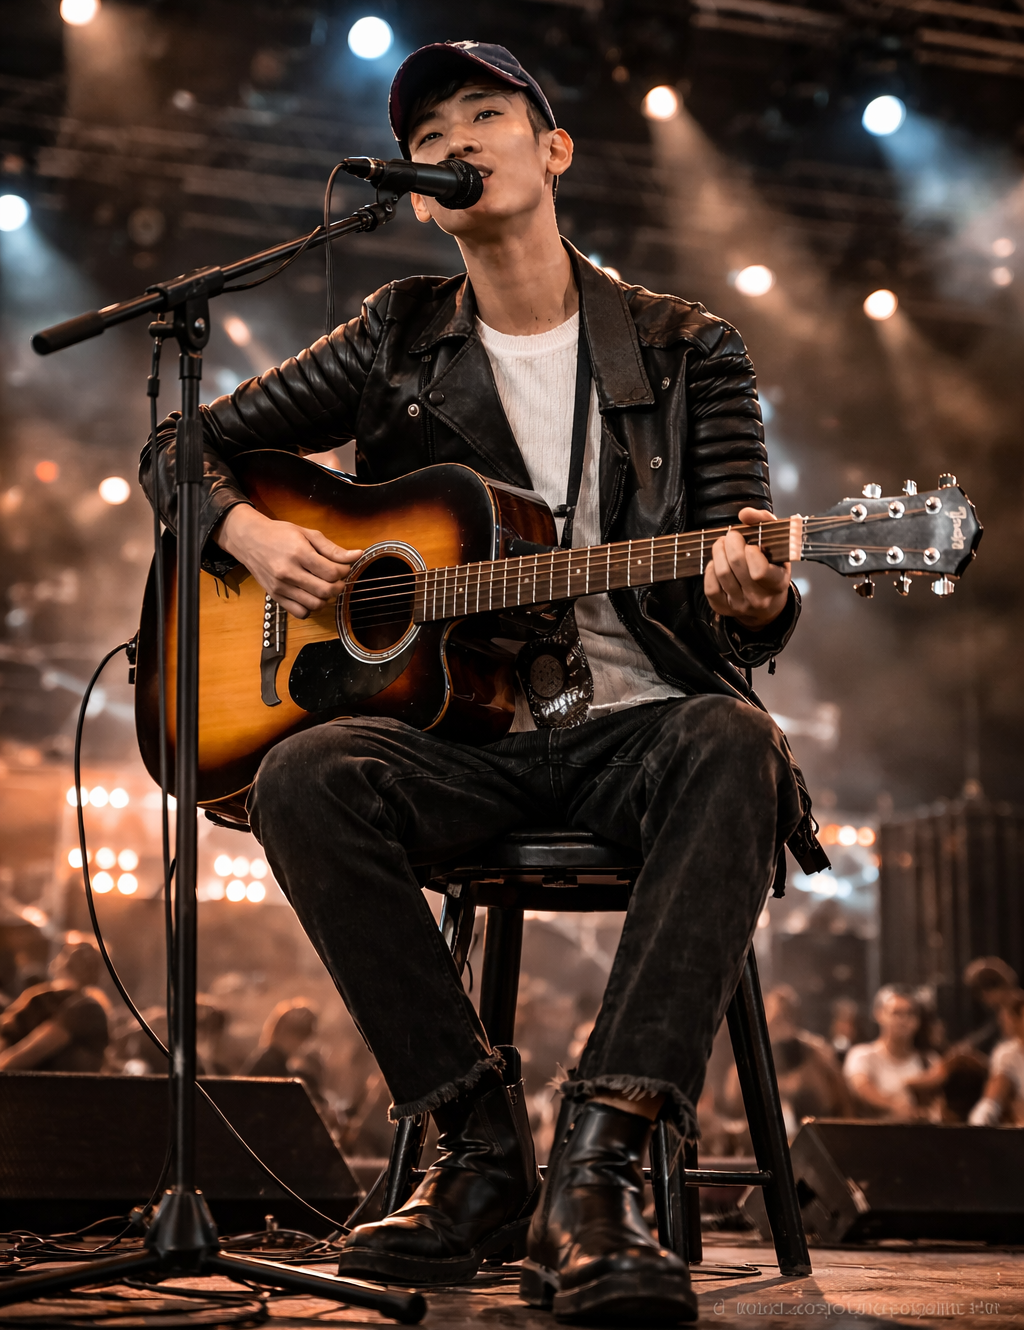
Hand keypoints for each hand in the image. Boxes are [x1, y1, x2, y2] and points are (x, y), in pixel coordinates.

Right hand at [215, 504, 361, 618]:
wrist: (249, 539)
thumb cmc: (279, 534)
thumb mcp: (307, 534)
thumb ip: (332, 548)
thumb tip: (357, 555)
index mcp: (299, 553)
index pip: (331, 572)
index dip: (344, 572)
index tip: (342, 568)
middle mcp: (289, 572)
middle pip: (325, 590)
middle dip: (338, 586)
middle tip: (337, 579)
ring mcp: (281, 586)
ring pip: (315, 604)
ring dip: (326, 598)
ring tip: (323, 586)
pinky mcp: (275, 596)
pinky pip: (300, 612)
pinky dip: (310, 608)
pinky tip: (310, 595)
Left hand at [705, 507, 790, 629]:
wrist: (767, 602)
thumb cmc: (773, 566)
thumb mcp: (777, 543)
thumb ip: (764, 522)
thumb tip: (745, 514)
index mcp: (777, 583)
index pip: (759, 571)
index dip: (751, 552)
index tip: (751, 544)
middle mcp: (759, 599)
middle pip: (736, 566)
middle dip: (731, 543)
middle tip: (732, 536)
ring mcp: (740, 606)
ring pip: (721, 574)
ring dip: (718, 552)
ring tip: (722, 544)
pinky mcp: (723, 608)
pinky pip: (710, 587)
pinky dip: (710, 570)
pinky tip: (717, 563)